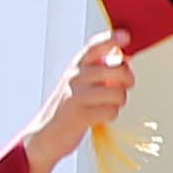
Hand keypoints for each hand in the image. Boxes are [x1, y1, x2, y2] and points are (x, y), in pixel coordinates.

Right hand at [26, 34, 134, 172]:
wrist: (44, 135)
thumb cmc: (67, 109)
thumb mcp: (78, 84)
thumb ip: (98, 71)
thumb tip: (125, 61)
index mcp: (76, 67)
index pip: (95, 47)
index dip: (111, 39)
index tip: (125, 37)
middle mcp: (75, 77)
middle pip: (117, 69)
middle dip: (128, 80)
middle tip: (124, 87)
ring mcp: (76, 95)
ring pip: (118, 92)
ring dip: (118, 103)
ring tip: (105, 106)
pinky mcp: (80, 114)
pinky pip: (111, 111)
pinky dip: (110, 116)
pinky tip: (98, 117)